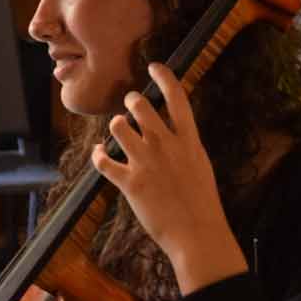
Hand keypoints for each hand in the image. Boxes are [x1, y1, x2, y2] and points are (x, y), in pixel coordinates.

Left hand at [92, 63, 247, 294]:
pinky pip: (103, 160)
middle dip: (131, 101)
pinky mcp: (130, 183)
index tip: (154, 66)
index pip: (177, 98)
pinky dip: (98, 155)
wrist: (197, 234)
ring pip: (118, 126)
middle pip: (141, 106)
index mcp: (189, 141)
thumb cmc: (202, 203)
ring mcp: (146, 163)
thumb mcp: (200, 166)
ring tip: (117, 132)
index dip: (164, 77)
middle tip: (130, 105)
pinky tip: (99, 153)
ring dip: (115, 126)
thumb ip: (185, 146)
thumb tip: (174, 132)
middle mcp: (166, 146)